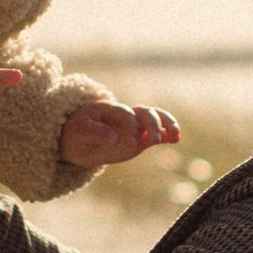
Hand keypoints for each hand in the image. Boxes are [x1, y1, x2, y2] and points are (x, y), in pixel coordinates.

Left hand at [60, 99, 182, 168]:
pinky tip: (176, 140)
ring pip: (154, 118)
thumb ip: (96, 133)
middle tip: (154, 141)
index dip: (129, 126)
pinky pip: (156, 132)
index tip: (128, 143)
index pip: (124, 113)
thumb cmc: (76, 133)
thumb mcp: (80, 132)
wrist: (78, 140)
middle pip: (144, 112)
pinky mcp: (140, 136)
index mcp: (108, 109)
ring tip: (175, 136)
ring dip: (166, 125)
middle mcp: (125, 115)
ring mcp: (134, 125)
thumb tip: (115, 139)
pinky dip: (166, 133)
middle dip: (152, 124)